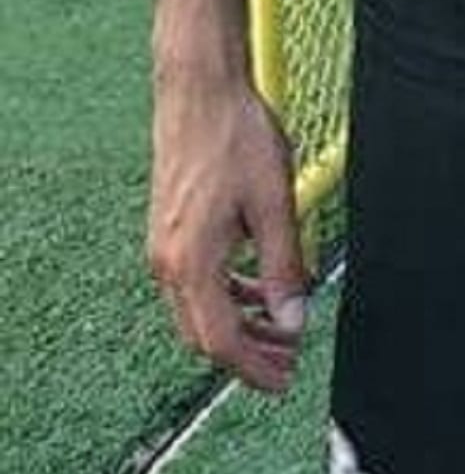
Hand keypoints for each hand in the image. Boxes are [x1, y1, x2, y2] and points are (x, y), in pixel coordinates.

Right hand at [149, 70, 307, 392]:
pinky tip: (258, 287)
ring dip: (239, 325)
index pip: (219, 340)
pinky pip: (194, 283)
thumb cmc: (238, 139)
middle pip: (204, 333)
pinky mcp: (168, 232)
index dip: (252, 368)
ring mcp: (163, 248)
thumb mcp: (275, 203)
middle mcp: (167, 264)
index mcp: (191, 263)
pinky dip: (226, 296)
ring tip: (282, 326)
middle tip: (290, 361)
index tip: (284, 381)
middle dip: (247, 354)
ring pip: (198, 310)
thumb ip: (282, 266)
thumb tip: (293, 320)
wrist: (199, 92)